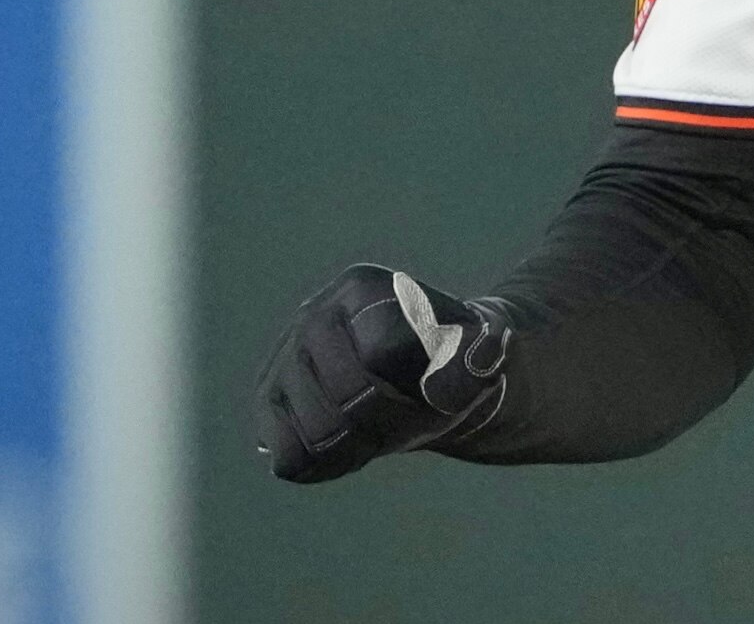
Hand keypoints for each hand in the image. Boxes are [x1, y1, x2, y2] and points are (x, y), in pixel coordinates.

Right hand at [252, 264, 510, 482]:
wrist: (425, 381)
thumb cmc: (455, 360)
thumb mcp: (485, 349)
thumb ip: (485, 351)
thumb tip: (469, 368)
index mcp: (362, 288)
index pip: (381, 353)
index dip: (418, 386)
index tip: (439, 386)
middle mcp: (312, 316)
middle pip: (350, 400)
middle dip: (392, 422)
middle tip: (411, 417)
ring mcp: (282, 361)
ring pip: (318, 434)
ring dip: (362, 447)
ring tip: (381, 429)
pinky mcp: (269, 406)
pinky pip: (290, 458)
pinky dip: (328, 466)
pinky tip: (351, 446)